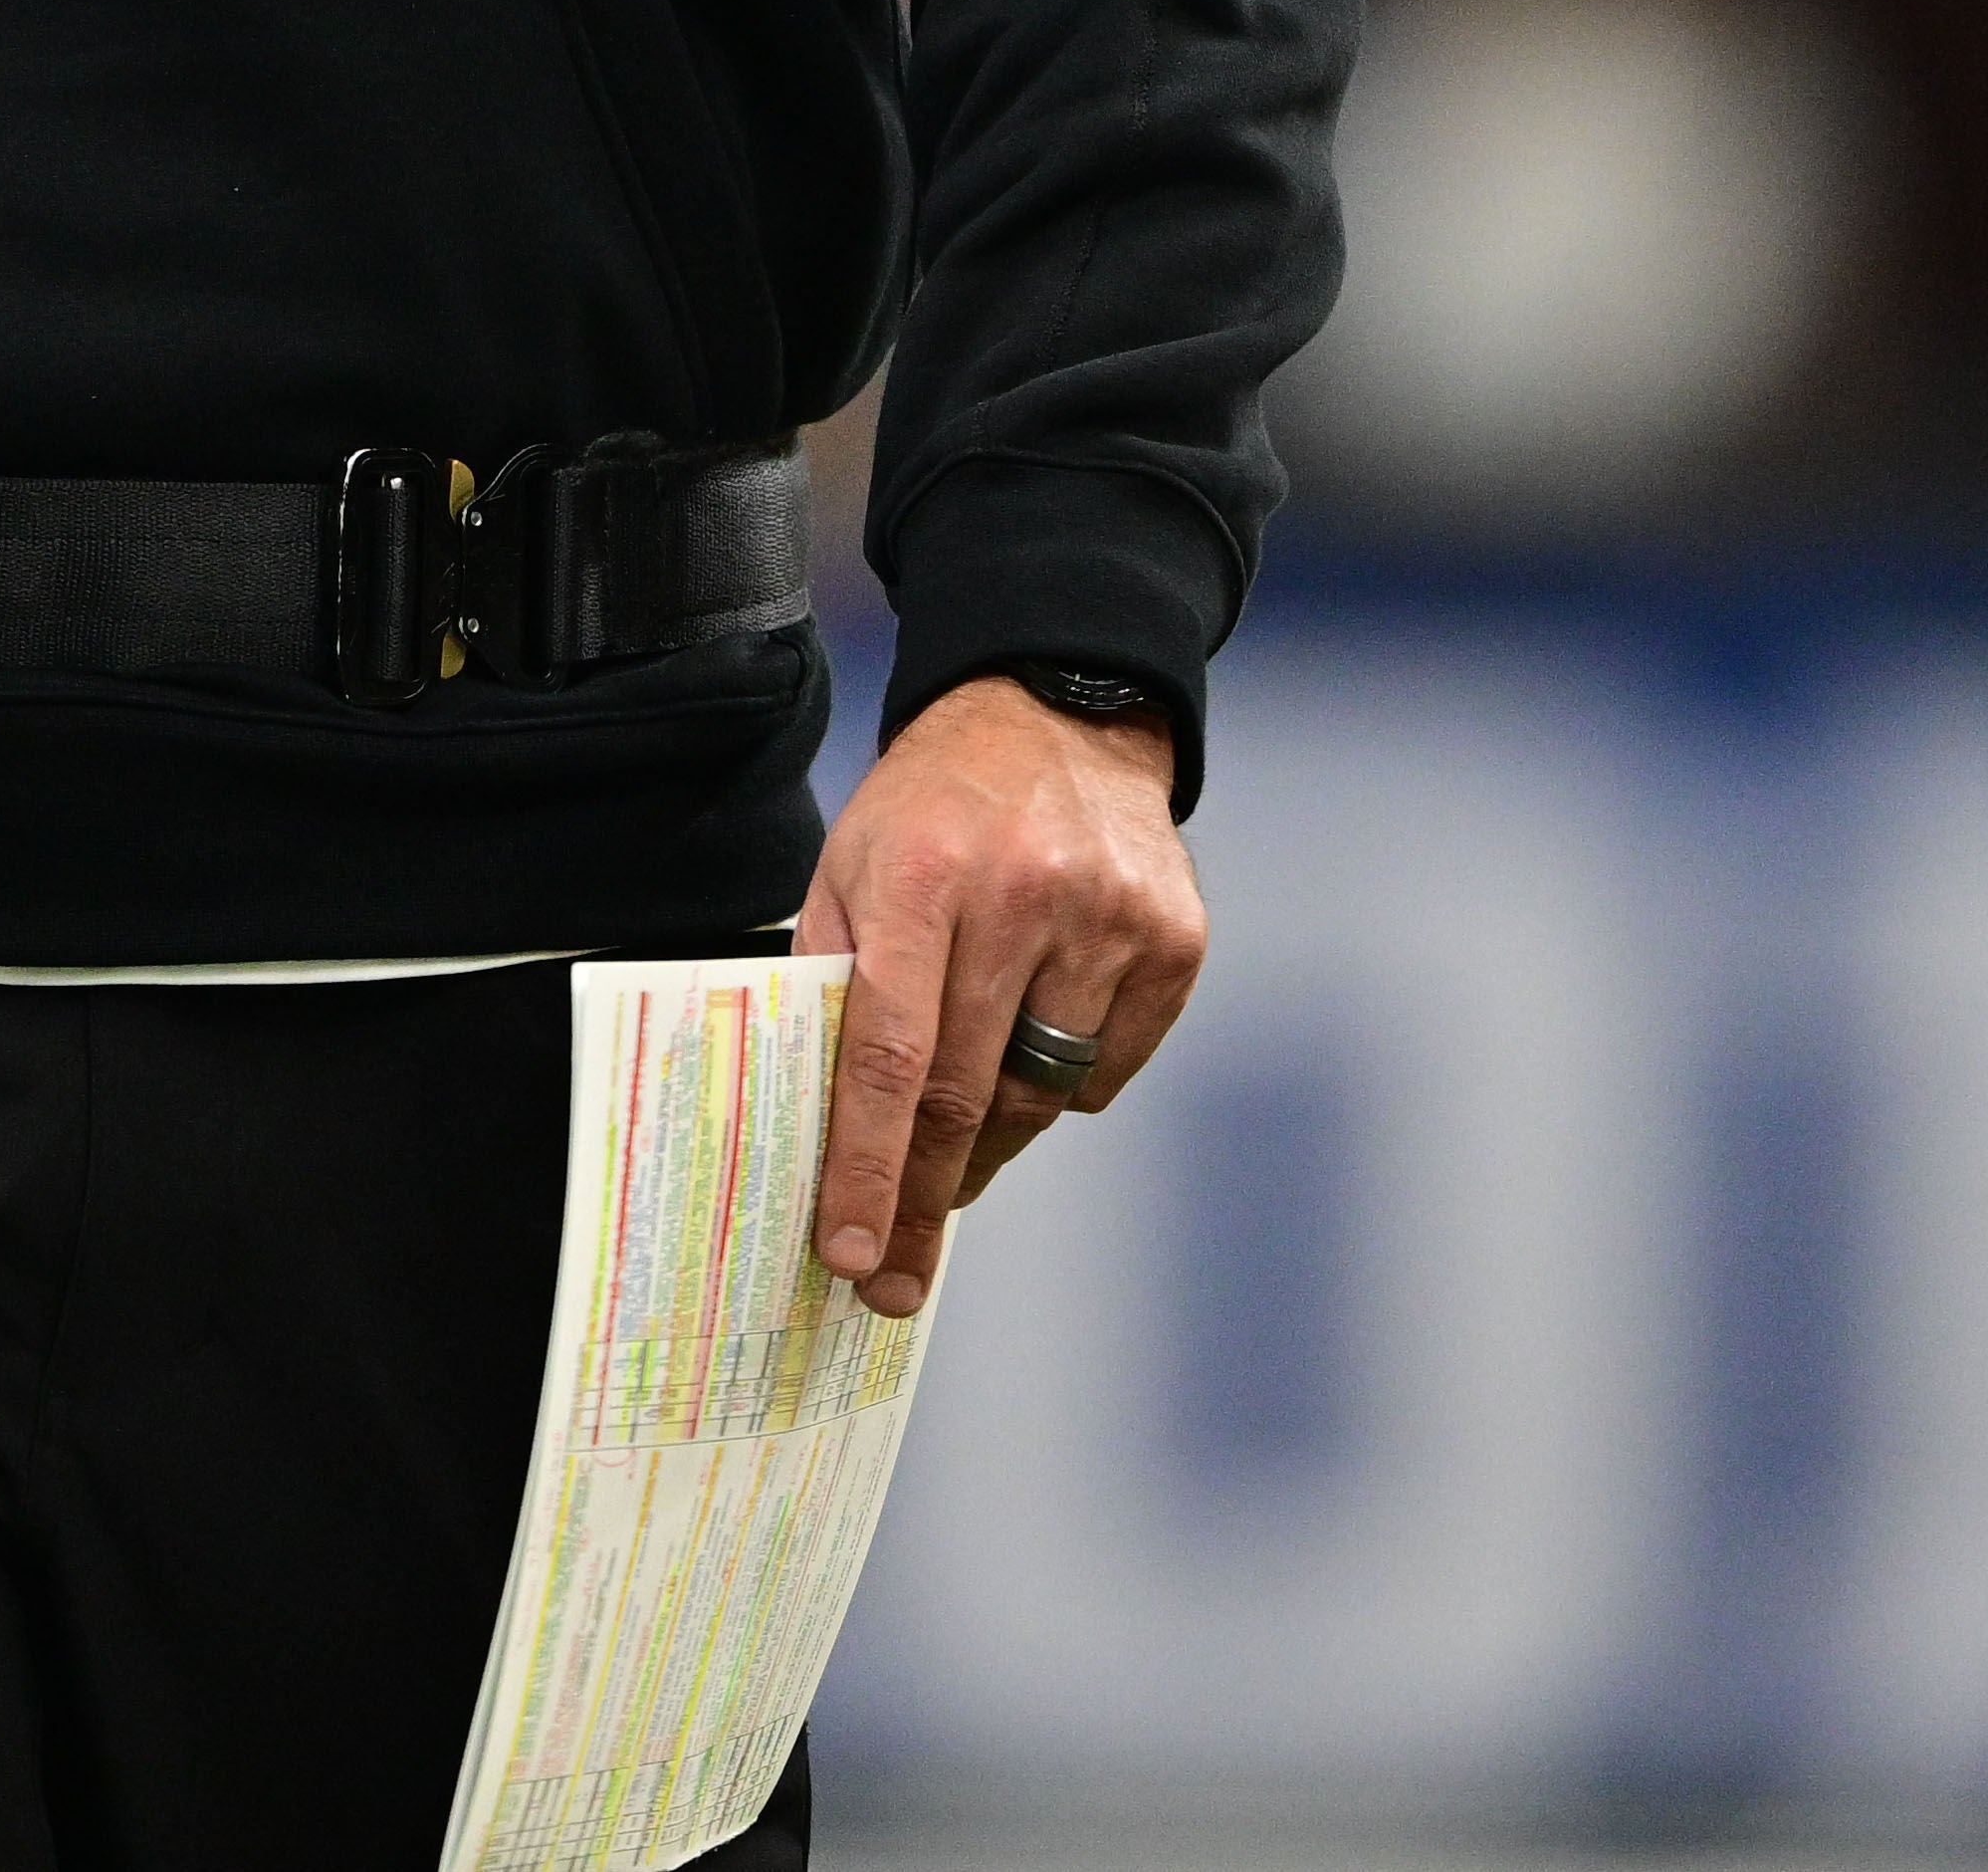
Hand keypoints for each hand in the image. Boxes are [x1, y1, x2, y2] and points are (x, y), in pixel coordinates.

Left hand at [801, 672, 1198, 1321]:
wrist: (1058, 715)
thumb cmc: (931, 809)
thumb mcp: (848, 864)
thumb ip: (826, 981)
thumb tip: (813, 1128)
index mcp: (917, 876)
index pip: (886, 1054)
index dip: (868, 1165)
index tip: (851, 1255)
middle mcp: (1020, 896)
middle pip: (967, 1094)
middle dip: (924, 1199)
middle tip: (895, 1271)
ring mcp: (1108, 918)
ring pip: (1040, 1095)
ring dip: (990, 1147)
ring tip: (954, 1162)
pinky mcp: (1174, 940)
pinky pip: (1104, 1070)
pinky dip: (1061, 1087)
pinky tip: (1032, 1049)